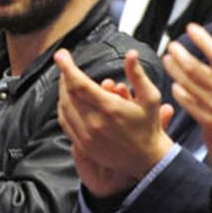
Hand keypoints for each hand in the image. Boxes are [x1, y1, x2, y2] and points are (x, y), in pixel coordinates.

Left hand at [55, 49, 173, 196]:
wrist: (147, 159)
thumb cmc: (149, 127)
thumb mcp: (150, 97)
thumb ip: (137, 74)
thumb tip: (130, 54)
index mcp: (110, 108)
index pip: (79, 83)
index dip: (67, 67)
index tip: (61, 55)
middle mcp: (95, 123)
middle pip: (69, 94)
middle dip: (64, 75)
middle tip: (64, 64)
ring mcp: (87, 136)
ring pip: (64, 108)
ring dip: (62, 91)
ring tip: (66, 80)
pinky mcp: (83, 145)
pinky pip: (65, 123)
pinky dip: (63, 108)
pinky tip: (67, 100)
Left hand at [164, 24, 211, 168]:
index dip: (202, 39)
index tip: (191, 28)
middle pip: (196, 68)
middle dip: (181, 54)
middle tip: (172, 44)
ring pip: (188, 84)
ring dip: (175, 70)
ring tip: (167, 59)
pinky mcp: (207, 120)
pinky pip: (189, 104)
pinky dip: (181, 94)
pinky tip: (175, 85)